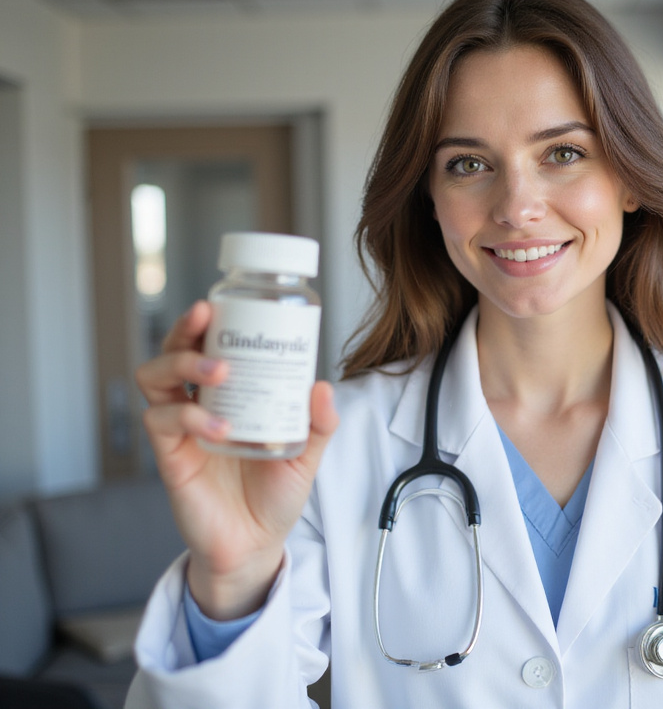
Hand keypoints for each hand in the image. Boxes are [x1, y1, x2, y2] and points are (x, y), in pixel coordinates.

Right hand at [135, 301, 338, 619]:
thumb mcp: (306, 453)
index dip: (206, 321)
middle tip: (209, 320)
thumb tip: (323, 386)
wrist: (256, 544)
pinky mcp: (170, 456)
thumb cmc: (274, 494)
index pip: (207, 345)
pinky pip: (161, 421)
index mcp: (228, 394)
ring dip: (183, 363)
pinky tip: (220, 427)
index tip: (221, 302)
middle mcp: (198, 403)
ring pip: (154, 377)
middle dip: (186, 329)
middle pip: (172, 349)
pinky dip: (189, 416)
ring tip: (220, 371)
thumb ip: (319, 423)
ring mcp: (180, 428)